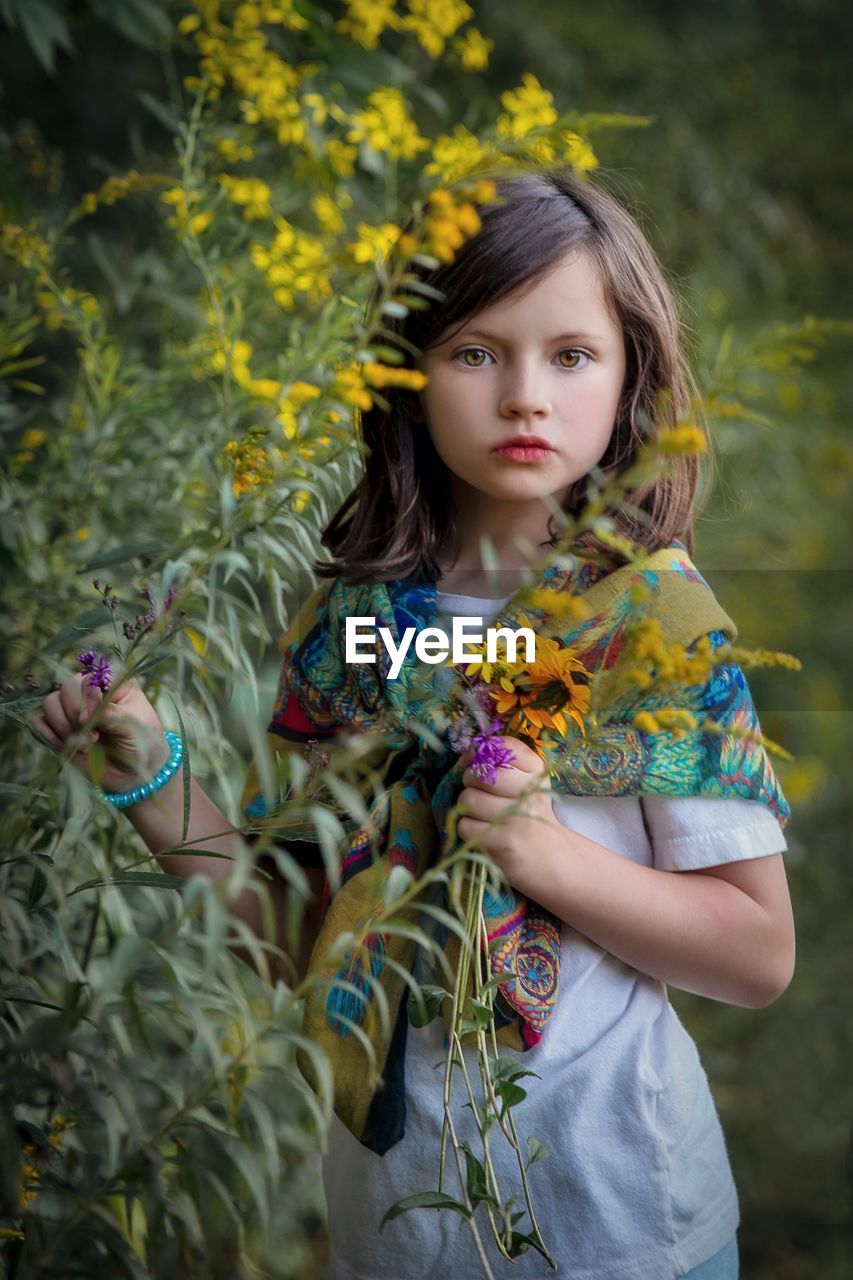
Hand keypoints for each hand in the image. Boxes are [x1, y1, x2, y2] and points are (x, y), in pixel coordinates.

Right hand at [29, 673, 170, 792]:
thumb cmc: (142, 744)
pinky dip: (48, 735)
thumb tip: (86, 715)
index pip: (91, 675)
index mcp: (114, 684)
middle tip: (95, 737)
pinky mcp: (57, 728)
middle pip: (66, 687)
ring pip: (50, 703)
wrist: (132, 774)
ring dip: (64, 727)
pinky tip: (67, 747)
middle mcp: (90, 692)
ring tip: (86, 746)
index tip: (95, 719)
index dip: (88, 695)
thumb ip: (112, 715)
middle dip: (76, 715)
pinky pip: (37, 722)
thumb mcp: (135, 727)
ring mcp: (72, 710)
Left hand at [456, 735, 557, 887]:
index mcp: (537, 771)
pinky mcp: (505, 843)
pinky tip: (484, 832)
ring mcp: (519, 818)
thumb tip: (467, 756)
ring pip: (469, 799)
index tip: (476, 763)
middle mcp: (531, 792)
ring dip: (467, 808)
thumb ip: (502, 765)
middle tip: (478, 792)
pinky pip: (466, 826)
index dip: (480, 753)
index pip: (503, 747)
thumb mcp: (528, 785)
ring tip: (482, 815)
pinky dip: (468, 829)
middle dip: (470, 781)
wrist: (552, 860)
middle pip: (481, 774)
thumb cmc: (531, 817)